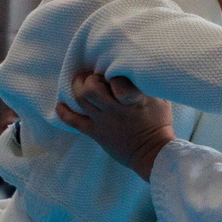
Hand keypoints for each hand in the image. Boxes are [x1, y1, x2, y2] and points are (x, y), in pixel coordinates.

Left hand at [54, 70, 174, 179]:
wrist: (154, 153)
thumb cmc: (159, 123)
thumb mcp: (161, 97)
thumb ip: (147, 83)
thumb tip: (136, 67)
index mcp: (133, 98)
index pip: (116, 77)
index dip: (112, 70)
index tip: (113, 71)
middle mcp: (115, 108)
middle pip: (91, 87)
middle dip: (89, 78)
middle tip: (93, 76)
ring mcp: (104, 121)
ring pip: (81, 99)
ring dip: (77, 88)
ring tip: (81, 84)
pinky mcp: (96, 133)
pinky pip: (74, 122)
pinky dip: (64, 112)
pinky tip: (60, 105)